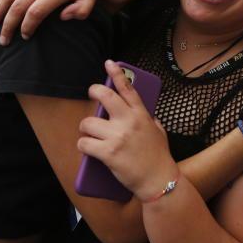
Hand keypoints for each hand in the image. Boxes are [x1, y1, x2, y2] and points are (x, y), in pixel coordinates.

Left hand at [78, 61, 178, 201]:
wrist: (159, 180)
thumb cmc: (158, 157)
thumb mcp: (158, 131)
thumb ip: (148, 119)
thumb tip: (140, 111)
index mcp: (142, 115)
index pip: (127, 88)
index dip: (117, 73)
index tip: (109, 63)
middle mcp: (129, 121)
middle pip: (104, 96)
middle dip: (94, 91)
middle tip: (92, 95)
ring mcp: (118, 136)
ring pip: (88, 122)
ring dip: (86, 129)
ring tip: (91, 135)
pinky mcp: (108, 152)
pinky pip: (84, 143)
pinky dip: (83, 146)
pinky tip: (89, 149)